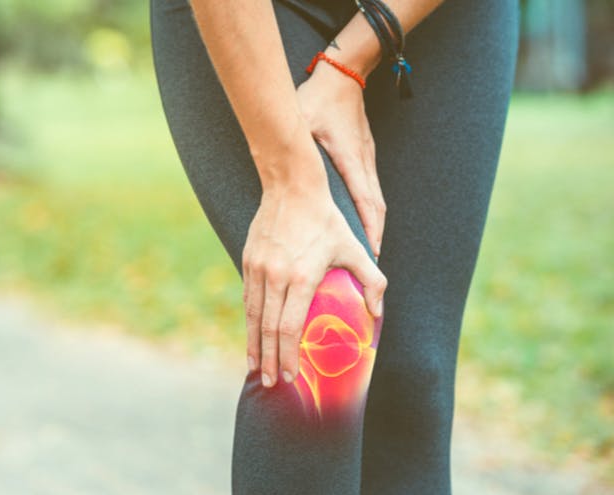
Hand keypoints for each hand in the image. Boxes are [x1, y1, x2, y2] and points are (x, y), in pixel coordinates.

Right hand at [242, 157, 386, 387]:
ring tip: (255, 367)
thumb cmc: (326, 219)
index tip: (290, 375)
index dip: (287, 355)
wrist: (291, 186)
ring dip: (253, 344)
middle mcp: (275, 275)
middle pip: (267, 328)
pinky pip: (247, 298)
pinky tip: (251, 335)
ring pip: (252, 315)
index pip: (288, 327)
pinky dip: (248, 321)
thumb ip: (371, 280)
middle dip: (268, 360)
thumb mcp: (354, 247)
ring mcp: (258, 268)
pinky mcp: (248, 260)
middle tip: (270, 383)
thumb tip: (378, 313)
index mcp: (300, 277)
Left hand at [296, 58, 385, 258]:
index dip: (370, 228)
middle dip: (374, 235)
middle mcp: (363, 162)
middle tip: (371, 262)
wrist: (343, 75)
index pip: (365, 201)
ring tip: (368, 252)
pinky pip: (370, 190)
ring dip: (373, 225)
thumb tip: (276, 158)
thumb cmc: (319, 98)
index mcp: (350, 158)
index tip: (372, 252)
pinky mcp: (364, 156)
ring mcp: (367, 159)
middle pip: (376, 207)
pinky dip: (369, 211)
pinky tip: (361, 224)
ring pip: (375, 200)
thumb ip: (294, 142)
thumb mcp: (303, 121)